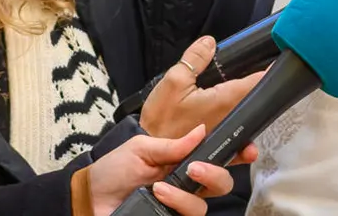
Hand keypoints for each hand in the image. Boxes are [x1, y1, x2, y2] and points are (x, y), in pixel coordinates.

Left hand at [85, 125, 255, 215]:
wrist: (89, 198)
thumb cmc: (113, 171)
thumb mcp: (141, 148)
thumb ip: (173, 144)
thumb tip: (202, 130)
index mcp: (184, 163)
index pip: (218, 159)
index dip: (238, 154)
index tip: (248, 151)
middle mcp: (186, 187)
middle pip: (221, 185)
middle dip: (216, 175)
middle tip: (196, 168)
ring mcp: (178, 207)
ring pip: (202, 208)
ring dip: (184, 196)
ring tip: (159, 188)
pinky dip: (175, 206)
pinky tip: (158, 198)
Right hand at [140, 35, 264, 139]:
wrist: (153, 150)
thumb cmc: (162, 118)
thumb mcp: (173, 82)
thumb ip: (194, 60)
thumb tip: (210, 42)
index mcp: (225, 101)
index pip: (256, 84)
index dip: (270, 73)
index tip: (279, 61)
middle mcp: (232, 119)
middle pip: (257, 101)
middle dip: (265, 88)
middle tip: (271, 71)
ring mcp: (228, 134)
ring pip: (250, 118)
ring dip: (256, 107)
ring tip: (260, 91)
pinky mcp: (220, 145)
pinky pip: (240, 137)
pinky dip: (246, 129)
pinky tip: (246, 122)